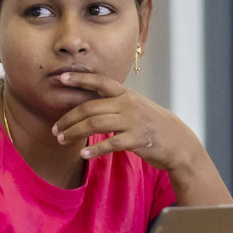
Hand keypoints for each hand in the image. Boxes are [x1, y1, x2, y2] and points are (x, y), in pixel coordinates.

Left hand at [50, 71, 204, 175]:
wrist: (177, 141)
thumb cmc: (151, 124)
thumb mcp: (134, 106)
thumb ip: (114, 104)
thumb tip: (88, 106)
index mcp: (126, 94)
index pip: (99, 81)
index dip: (79, 79)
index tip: (60, 77)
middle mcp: (127, 104)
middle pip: (90, 108)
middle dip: (68, 118)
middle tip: (55, 129)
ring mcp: (132, 121)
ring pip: (95, 124)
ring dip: (74, 132)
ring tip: (61, 140)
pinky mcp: (137, 139)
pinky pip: (110, 143)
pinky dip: (95, 149)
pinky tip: (83, 154)